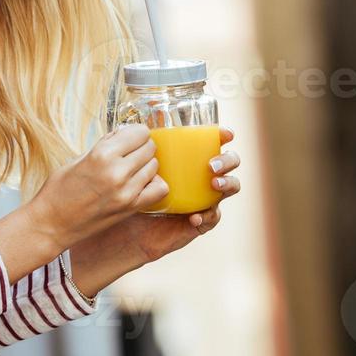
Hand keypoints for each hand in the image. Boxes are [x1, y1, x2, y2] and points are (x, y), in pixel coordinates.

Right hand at [27, 123, 167, 248]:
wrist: (52, 223)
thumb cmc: (59, 190)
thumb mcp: (78, 158)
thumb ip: (105, 145)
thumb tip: (125, 133)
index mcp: (101, 155)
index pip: (139, 132)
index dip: (135, 133)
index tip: (129, 137)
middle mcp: (117, 172)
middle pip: (149, 148)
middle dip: (141, 146)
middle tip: (129, 153)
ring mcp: (126, 192)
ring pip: (155, 166)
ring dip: (146, 164)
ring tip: (131, 169)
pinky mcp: (130, 208)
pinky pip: (159, 189)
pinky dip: (154, 183)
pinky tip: (141, 183)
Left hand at [68, 127, 241, 296]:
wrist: (125, 228)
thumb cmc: (129, 193)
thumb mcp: (132, 168)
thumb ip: (138, 150)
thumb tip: (136, 127)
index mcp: (187, 161)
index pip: (212, 144)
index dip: (223, 136)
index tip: (226, 133)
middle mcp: (200, 178)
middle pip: (229, 163)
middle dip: (227, 160)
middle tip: (211, 164)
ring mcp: (203, 199)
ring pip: (230, 187)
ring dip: (226, 184)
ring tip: (213, 184)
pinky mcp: (199, 221)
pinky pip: (213, 218)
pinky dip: (208, 215)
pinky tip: (194, 216)